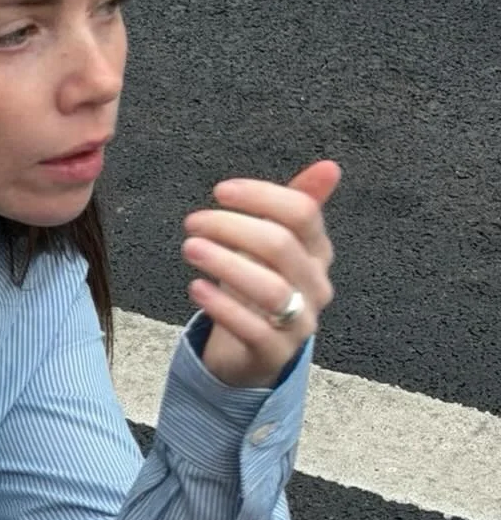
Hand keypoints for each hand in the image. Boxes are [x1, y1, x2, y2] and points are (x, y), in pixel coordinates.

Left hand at [182, 159, 340, 387]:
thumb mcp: (272, 246)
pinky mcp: (275, 353)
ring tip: (190, 249)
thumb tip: (329, 166)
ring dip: (225, 263)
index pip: (302, 213)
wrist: (251, 353)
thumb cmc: (257, 287)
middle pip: (281, 246)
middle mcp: (316, 285)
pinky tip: (196, 286)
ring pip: (270, 288)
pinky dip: (221, 306)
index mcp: (318, 252)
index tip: (220, 191)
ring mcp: (299, 322)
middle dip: (233, 228)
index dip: (261, 196)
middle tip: (193, 222)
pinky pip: (253, 329)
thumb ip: (290, 208)